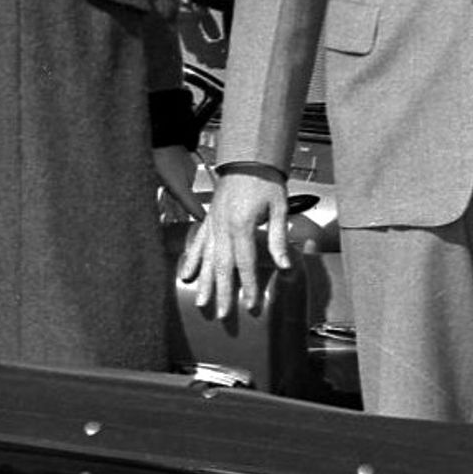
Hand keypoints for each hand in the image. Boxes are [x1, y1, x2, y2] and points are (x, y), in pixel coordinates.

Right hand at [177, 170, 287, 322]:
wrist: (248, 158)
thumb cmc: (266, 182)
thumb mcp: (279, 208)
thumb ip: (277, 239)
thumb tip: (285, 266)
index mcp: (241, 225)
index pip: (245, 263)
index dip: (248, 286)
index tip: (250, 305)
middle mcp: (223, 227)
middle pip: (222, 266)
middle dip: (222, 292)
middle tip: (222, 315)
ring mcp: (212, 223)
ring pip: (206, 259)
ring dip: (205, 283)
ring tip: (203, 303)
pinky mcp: (207, 219)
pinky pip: (197, 243)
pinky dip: (191, 260)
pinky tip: (186, 275)